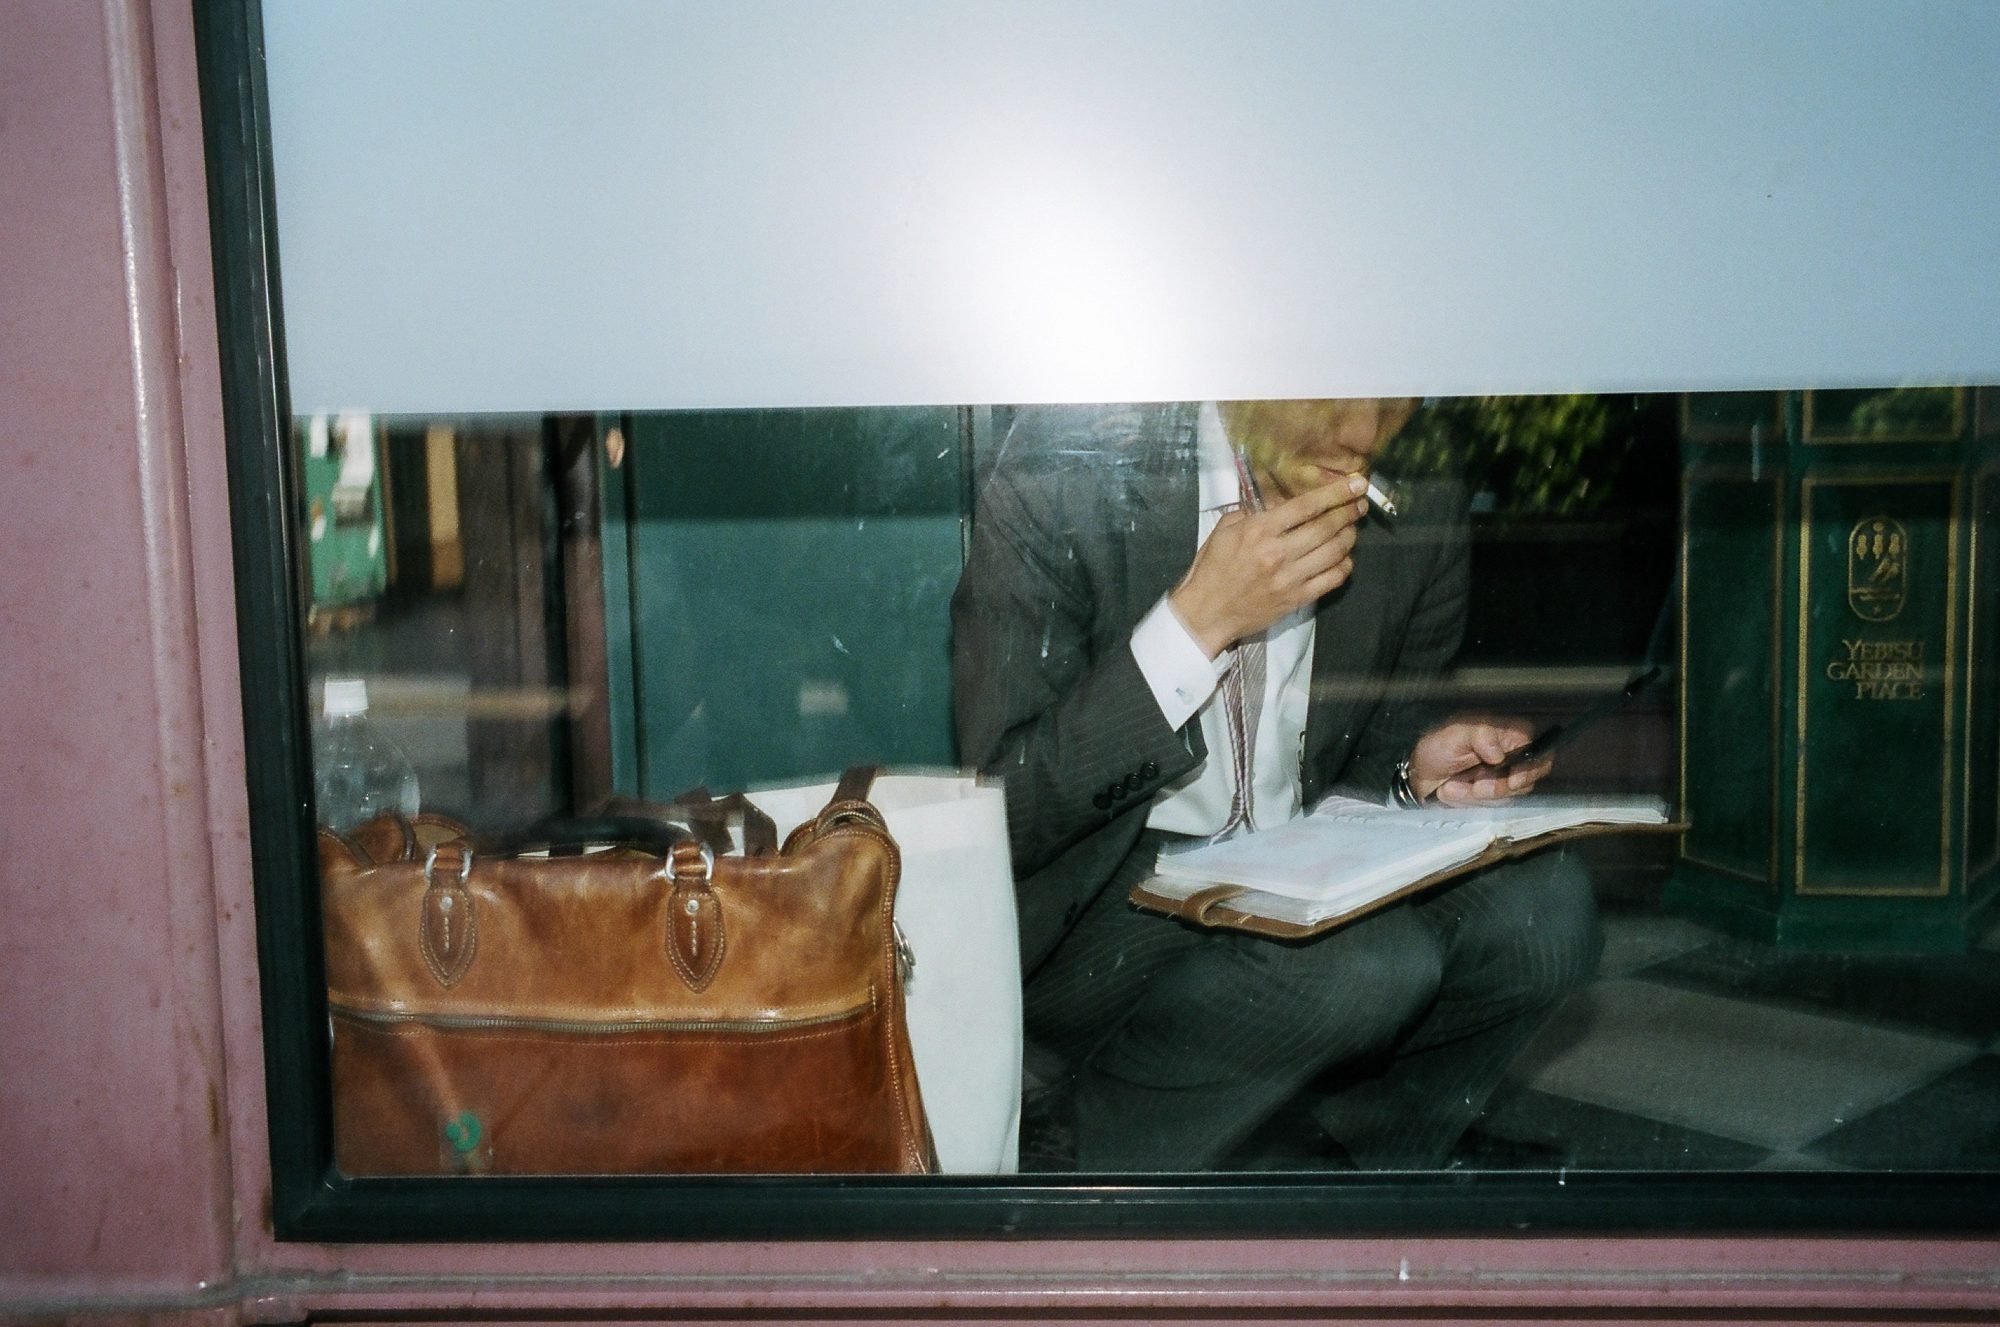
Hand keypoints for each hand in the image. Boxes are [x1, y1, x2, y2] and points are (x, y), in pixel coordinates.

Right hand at [1167, 474, 1368, 656]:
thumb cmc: (1212, 570)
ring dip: (1349, 536)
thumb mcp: (1224, 531)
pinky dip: (1344, 565)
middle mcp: (1278, 553)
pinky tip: (1344, 558)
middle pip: (1326, 526)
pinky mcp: (1297, 599)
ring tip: (1351, 528)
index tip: (1354, 483)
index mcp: (1259, 531)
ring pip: (1334, 551)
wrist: (1207, 613)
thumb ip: (1252, 513)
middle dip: (1349, 511)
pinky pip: (1332, 579)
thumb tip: (1279, 504)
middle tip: (1359, 503)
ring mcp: (1290, 578)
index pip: (1306, 506)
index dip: (1336, 492)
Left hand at [1408, 719, 1550, 804]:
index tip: (1513, 781)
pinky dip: (1467, 803)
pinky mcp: (1490, 800)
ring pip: (1505, 798)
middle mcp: (1511, 760)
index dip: (1529, 770)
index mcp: (1508, 737)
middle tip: (1474, 785)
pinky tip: (1451, 792)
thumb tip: (1498, 752)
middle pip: (1524, 782)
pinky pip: (1488, 809)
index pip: (1537, 754)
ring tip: (1451, 785)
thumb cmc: (1438, 747)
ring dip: (1474, 796)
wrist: (1418, 774)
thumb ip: (1479, 736)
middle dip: (1495, 788)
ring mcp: (1502, 782)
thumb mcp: (1455, 734)